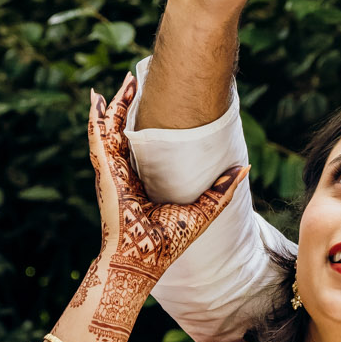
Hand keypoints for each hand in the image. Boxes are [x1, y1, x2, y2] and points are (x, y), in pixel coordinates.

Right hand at [88, 74, 246, 277]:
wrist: (143, 262)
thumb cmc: (167, 244)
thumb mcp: (202, 211)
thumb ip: (221, 189)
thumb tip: (244, 167)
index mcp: (140, 181)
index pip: (140, 143)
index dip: (143, 122)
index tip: (153, 102)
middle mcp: (123, 174)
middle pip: (122, 130)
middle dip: (127, 104)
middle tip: (134, 80)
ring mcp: (112, 173)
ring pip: (109, 130)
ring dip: (114, 105)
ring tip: (123, 82)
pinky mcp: (107, 174)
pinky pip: (99, 141)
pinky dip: (96, 120)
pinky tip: (97, 101)